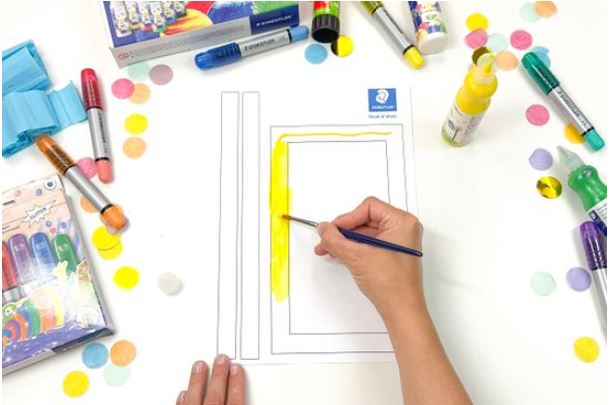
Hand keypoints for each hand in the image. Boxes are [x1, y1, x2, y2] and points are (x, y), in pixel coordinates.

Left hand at [177, 355, 244, 404]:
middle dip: (218, 375)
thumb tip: (253, 403)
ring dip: (197, 381)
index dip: (236, 383)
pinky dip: (183, 400)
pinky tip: (184, 393)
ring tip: (199, 366)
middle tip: (220, 360)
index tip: (236, 370)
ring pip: (195, 397)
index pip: (235, 399)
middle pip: (216, 394)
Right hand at [314, 197, 423, 317]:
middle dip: (343, 231)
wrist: (401, 310)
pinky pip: (369, 243)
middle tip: (327, 240)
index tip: (333, 230)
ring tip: (330, 249)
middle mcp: (403, 229)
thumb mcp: (357, 256)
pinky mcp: (392, 253)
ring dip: (346, 241)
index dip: (347, 218)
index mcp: (402, 222)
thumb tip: (324, 229)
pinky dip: (354, 248)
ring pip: (365, 232)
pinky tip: (341, 254)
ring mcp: (398, 242)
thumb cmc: (392, 285)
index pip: (368, 207)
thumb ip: (335, 240)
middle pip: (365, 219)